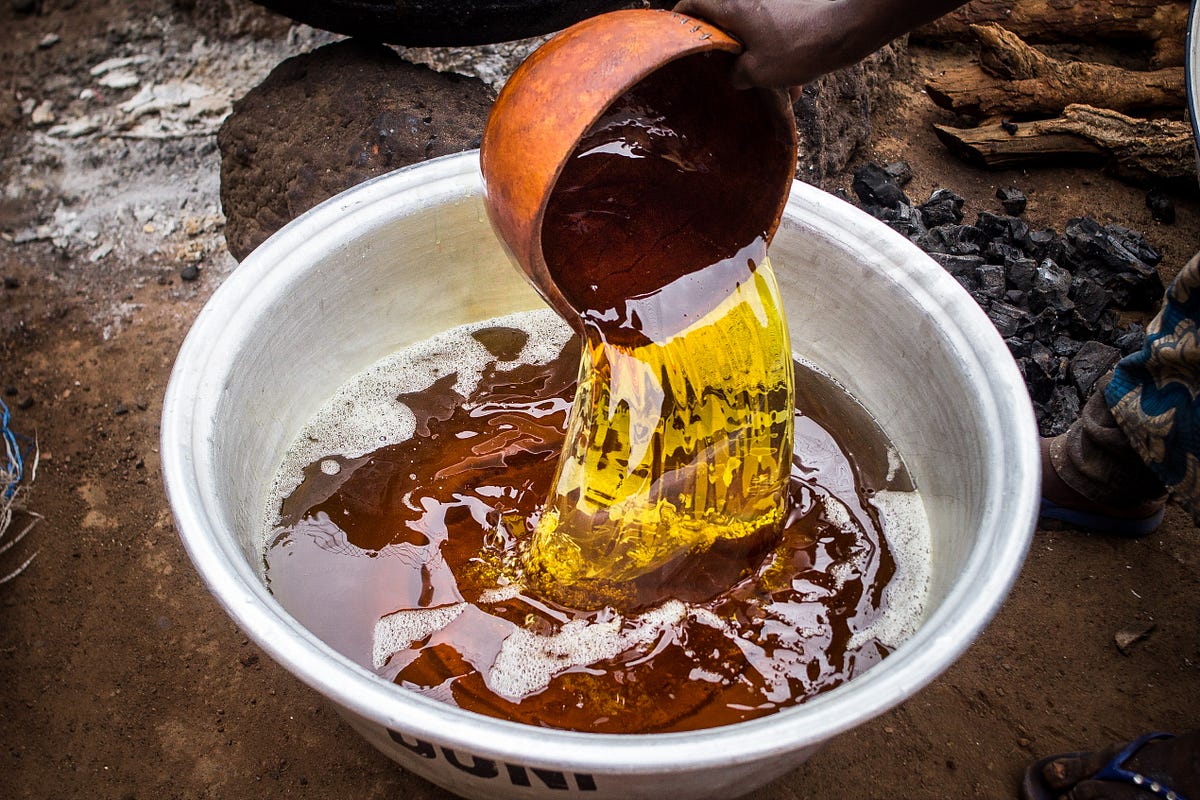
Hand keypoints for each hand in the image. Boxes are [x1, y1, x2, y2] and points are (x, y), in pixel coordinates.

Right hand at [673, 0, 968, 88]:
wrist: (848, 30)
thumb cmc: (799, 47)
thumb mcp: (758, 73)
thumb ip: (737, 75)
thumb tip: (735, 76)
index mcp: (732, 7)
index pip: (692, 3)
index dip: (679, 19)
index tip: (675, 37)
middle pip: (723, 20)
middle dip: (723, 50)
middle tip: (718, 71)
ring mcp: (773, 4)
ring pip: (753, 33)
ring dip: (757, 59)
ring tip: (768, 88)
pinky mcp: (793, 13)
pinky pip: (776, 36)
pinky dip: (779, 57)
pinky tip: (795, 84)